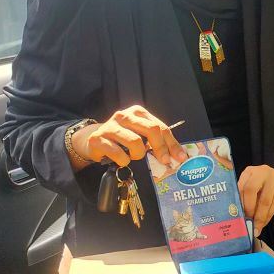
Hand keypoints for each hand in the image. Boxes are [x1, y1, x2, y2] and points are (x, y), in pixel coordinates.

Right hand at [72, 105, 186, 167]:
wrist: (94, 140)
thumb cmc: (122, 138)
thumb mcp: (140, 134)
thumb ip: (157, 141)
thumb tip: (177, 156)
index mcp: (138, 112)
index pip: (160, 127)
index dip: (172, 143)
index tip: (179, 157)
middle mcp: (124, 116)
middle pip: (151, 130)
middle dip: (160, 148)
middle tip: (162, 160)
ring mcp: (110, 126)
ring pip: (135, 142)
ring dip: (138, 154)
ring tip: (133, 156)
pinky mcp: (98, 138)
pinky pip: (118, 153)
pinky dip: (124, 160)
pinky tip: (121, 159)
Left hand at [239, 165, 273, 233]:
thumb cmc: (265, 191)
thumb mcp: (253, 192)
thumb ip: (245, 199)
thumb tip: (238, 218)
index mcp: (249, 172)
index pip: (240, 186)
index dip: (239, 203)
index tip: (238, 217)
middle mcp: (261, 171)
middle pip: (251, 189)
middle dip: (249, 208)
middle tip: (248, 222)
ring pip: (265, 200)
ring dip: (260, 217)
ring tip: (256, 227)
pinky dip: (269, 216)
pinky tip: (265, 222)